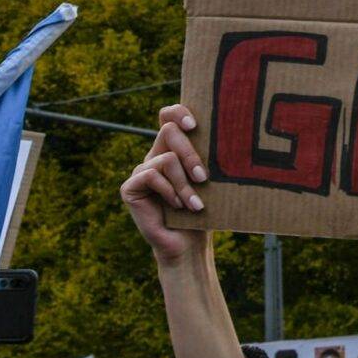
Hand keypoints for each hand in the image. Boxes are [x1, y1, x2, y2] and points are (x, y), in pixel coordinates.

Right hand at [121, 103, 209, 266]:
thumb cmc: (203, 211)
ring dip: (185, 184)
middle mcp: (155, 156)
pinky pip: (152, 176)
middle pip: (168, 131)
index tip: (194, 125)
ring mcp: (141, 171)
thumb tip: (227, 133)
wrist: (188, 244)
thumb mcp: (209, 181)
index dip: (178, 112)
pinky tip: (177, 207)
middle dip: (190, 153)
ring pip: (167, 159)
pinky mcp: (130, 187)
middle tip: (202, 177)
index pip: (168, 116)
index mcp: (173, 149)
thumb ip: (207, 157)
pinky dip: (169, 192)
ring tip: (195, 204)